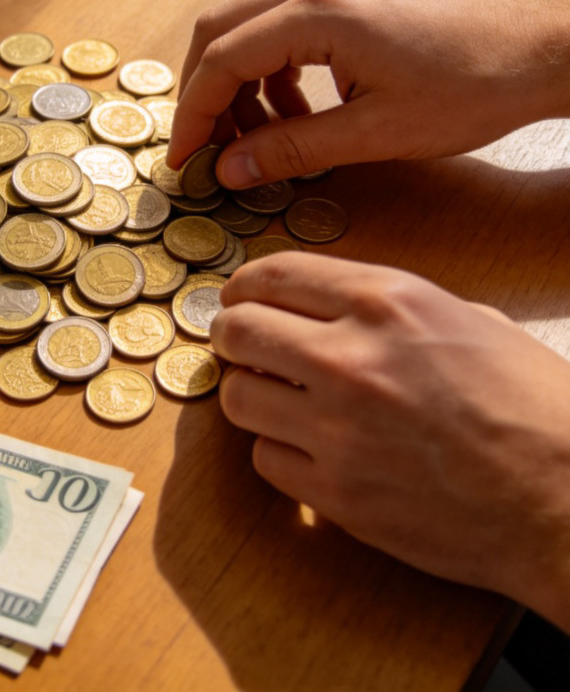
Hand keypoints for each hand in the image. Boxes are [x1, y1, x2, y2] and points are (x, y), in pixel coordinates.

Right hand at [167, 0, 569, 185]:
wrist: (546, 45)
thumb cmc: (477, 82)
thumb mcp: (376, 132)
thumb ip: (292, 149)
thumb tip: (232, 168)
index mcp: (318, 11)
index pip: (220, 60)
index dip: (194, 116)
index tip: (186, 157)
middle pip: (219, 30)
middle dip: (205, 93)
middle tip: (211, 146)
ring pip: (248, 23)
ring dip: (240, 80)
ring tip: (262, 136)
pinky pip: (283, 21)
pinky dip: (273, 65)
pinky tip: (298, 107)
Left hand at [213, 252, 569, 631]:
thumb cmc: (533, 407)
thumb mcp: (467, 318)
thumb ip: (387, 305)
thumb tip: (326, 305)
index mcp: (386, 301)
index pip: (273, 274)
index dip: (244, 286)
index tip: (239, 298)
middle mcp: (350, 357)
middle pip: (238, 330)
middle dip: (233, 336)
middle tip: (245, 347)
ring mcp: (337, 429)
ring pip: (237, 397)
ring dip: (252, 395)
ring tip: (282, 401)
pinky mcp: (335, 493)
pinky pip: (265, 459)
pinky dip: (280, 453)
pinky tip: (315, 451)